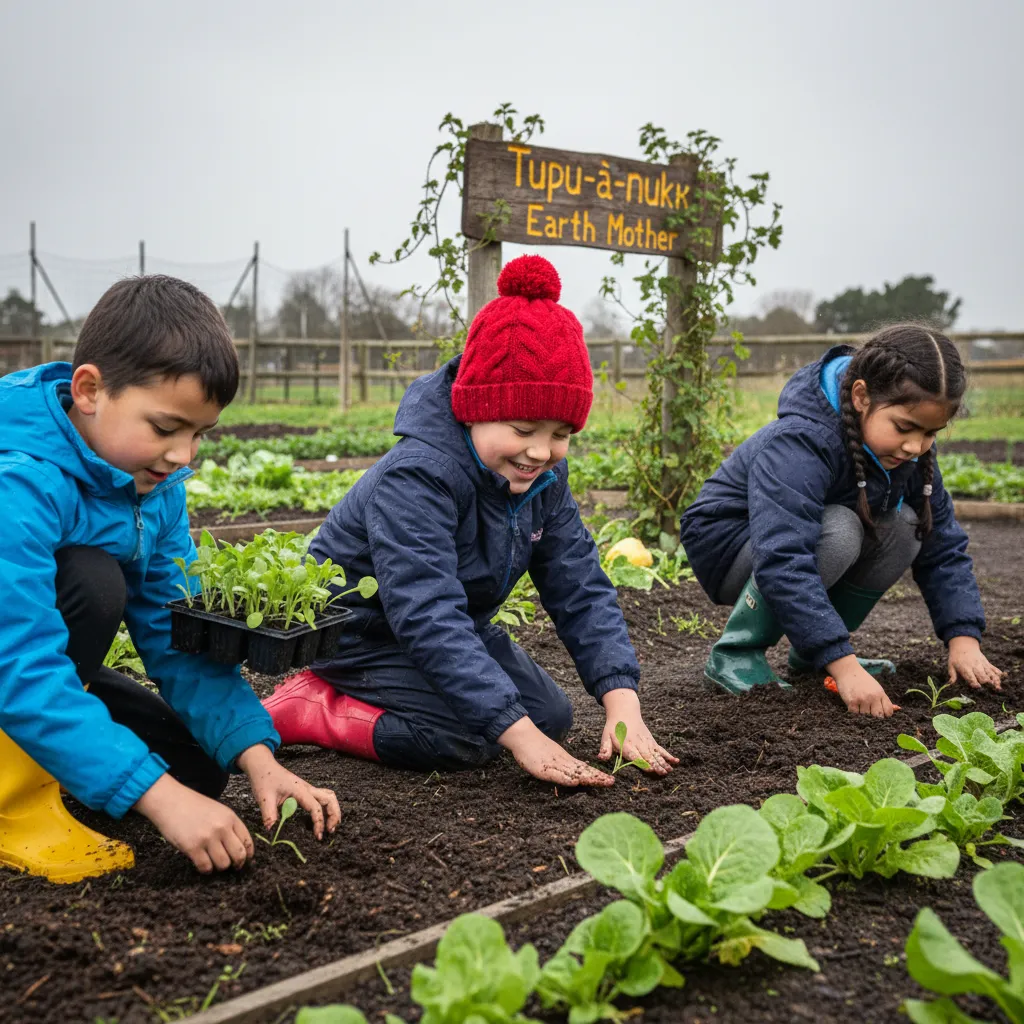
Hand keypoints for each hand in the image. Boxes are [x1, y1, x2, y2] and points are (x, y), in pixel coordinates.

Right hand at [135, 773, 253, 873]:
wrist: (170, 800)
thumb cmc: (192, 806)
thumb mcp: (217, 810)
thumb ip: (228, 826)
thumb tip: (236, 847)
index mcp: (230, 817)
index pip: (247, 841)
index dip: (248, 855)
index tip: (244, 860)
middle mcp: (222, 828)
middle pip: (239, 855)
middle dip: (237, 864)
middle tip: (232, 867)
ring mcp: (208, 838)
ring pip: (223, 864)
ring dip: (220, 867)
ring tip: (214, 863)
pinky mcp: (192, 847)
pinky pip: (206, 867)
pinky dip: (206, 869)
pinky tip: (202, 864)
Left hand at [237, 744, 340, 840]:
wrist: (263, 766)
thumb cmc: (264, 779)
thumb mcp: (264, 798)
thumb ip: (269, 815)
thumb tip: (272, 831)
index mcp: (299, 790)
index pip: (315, 807)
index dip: (319, 822)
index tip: (318, 836)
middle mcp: (307, 788)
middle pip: (330, 799)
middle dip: (334, 815)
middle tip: (330, 831)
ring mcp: (307, 789)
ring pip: (329, 797)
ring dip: (333, 810)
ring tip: (331, 826)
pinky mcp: (305, 791)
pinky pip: (322, 797)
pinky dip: (327, 808)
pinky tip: (321, 818)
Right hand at [498, 717, 612, 787]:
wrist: (523, 736)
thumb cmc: (535, 748)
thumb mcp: (551, 758)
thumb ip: (563, 767)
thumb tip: (576, 776)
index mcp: (565, 761)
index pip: (584, 770)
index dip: (596, 775)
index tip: (609, 780)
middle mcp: (563, 762)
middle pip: (582, 771)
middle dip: (597, 777)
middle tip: (611, 782)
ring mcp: (554, 764)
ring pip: (573, 772)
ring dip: (587, 777)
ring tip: (600, 781)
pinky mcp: (543, 768)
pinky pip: (556, 774)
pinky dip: (566, 778)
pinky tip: (575, 781)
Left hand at [598, 688, 677, 775]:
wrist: (624, 711)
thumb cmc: (613, 727)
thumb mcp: (605, 736)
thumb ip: (605, 748)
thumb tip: (601, 758)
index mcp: (625, 744)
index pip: (635, 755)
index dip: (642, 762)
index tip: (649, 769)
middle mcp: (637, 744)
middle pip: (647, 756)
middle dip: (655, 765)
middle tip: (662, 773)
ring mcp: (646, 742)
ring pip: (655, 753)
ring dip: (663, 762)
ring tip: (670, 770)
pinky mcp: (651, 740)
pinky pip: (660, 748)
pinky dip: (668, 755)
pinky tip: (676, 761)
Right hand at [827, 655, 897, 717]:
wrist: (847, 670)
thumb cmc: (862, 680)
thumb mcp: (876, 687)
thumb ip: (882, 699)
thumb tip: (890, 712)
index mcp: (880, 694)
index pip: (888, 711)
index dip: (885, 714)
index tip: (881, 714)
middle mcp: (872, 697)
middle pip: (878, 716)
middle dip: (874, 716)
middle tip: (868, 711)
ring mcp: (862, 700)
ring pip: (865, 716)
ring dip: (862, 713)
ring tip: (859, 704)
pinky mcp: (851, 701)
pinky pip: (855, 714)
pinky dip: (853, 711)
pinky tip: (852, 704)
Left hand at [948, 636, 1002, 689]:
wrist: (964, 645)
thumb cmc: (956, 657)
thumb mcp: (951, 665)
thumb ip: (952, 675)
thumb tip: (950, 684)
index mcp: (965, 668)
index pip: (970, 676)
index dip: (974, 681)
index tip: (978, 686)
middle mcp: (975, 666)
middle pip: (982, 675)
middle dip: (985, 682)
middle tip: (990, 689)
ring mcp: (982, 664)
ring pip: (990, 673)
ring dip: (994, 680)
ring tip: (998, 687)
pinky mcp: (987, 663)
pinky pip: (994, 669)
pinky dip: (999, 673)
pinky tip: (1003, 678)